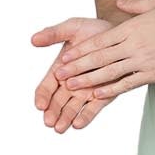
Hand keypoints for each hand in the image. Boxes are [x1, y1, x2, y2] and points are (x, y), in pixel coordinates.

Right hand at [31, 16, 115, 131]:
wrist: (120, 34)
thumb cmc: (94, 31)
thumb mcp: (72, 28)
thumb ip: (53, 34)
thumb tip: (34, 39)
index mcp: (60, 69)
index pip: (47, 86)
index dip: (43, 96)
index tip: (40, 104)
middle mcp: (72, 82)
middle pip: (58, 101)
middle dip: (52, 112)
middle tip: (49, 121)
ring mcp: (87, 90)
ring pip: (73, 108)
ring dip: (66, 117)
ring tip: (60, 127)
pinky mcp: (103, 94)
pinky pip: (93, 108)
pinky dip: (86, 116)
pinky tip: (78, 124)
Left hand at [53, 0, 154, 99]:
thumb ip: (135, 5)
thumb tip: (119, 3)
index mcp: (132, 27)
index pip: (99, 41)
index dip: (80, 50)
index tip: (65, 56)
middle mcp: (134, 45)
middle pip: (99, 58)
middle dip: (77, 67)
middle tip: (59, 75)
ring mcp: (144, 60)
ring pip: (110, 72)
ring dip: (88, 81)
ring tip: (72, 88)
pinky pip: (129, 83)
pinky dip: (111, 89)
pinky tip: (98, 95)